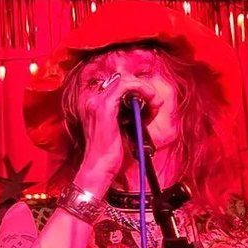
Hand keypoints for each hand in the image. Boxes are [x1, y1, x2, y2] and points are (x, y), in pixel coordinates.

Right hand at [74, 73, 158, 192]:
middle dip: (142, 88)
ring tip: (155, 103)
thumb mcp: (119, 128)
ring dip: (145, 88)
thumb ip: (125, 114)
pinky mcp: (105, 107)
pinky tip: (151, 100)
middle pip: (121, 79)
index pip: (117, 85)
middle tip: (155, 104)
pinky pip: (126, 85)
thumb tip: (143, 105)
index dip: (136, 90)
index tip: (149, 104)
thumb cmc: (109, 153)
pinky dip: (142, 89)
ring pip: (125, 79)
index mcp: (94, 105)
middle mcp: (92, 100)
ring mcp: (97, 102)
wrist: (99, 167)